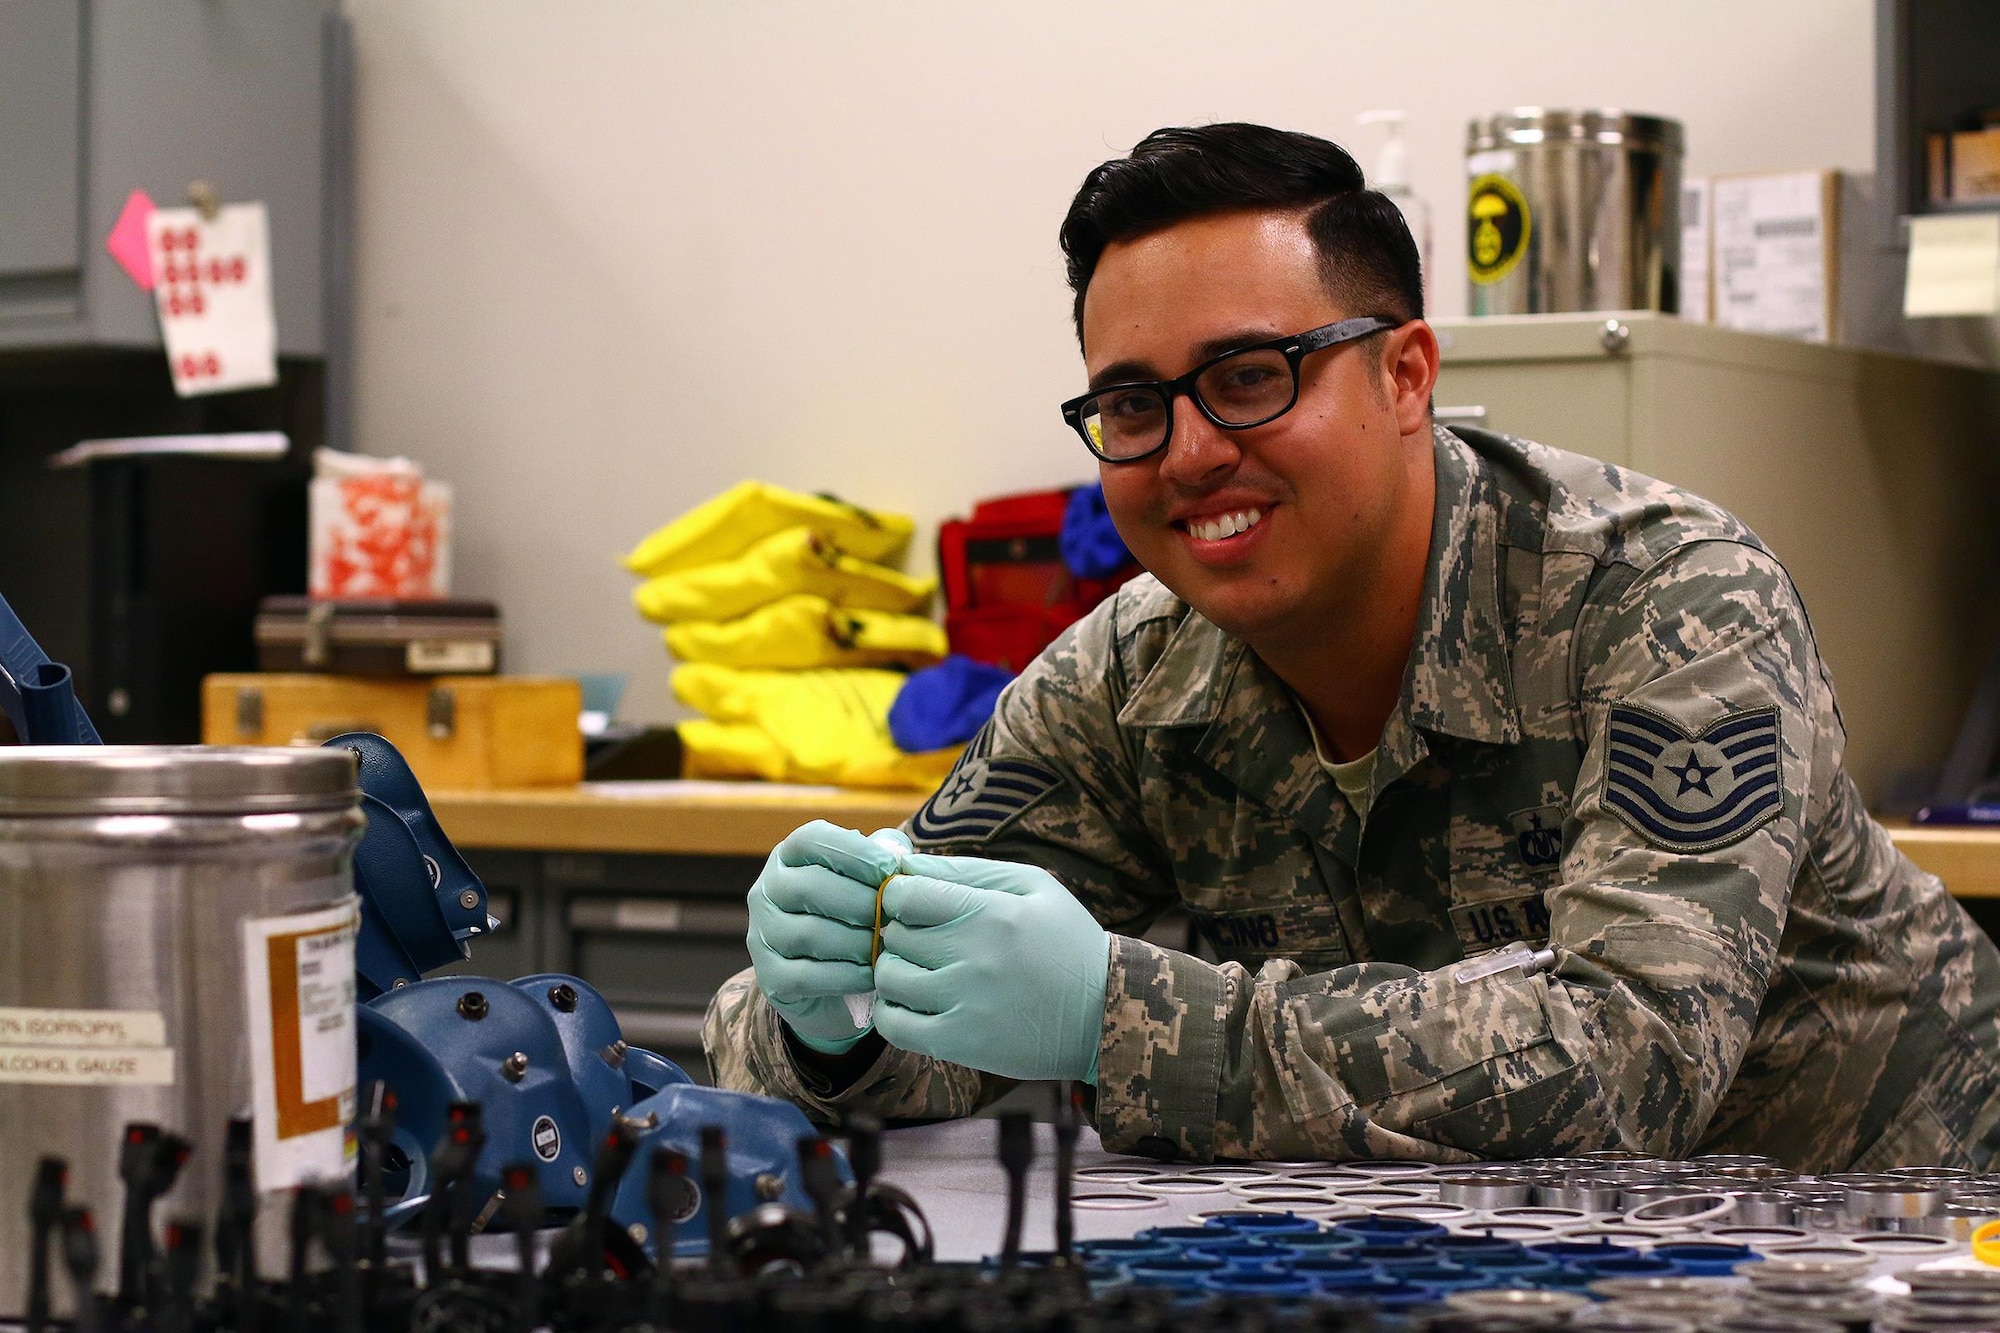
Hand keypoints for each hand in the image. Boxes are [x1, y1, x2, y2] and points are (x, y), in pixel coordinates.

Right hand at [746, 821, 908, 1052]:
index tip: (890, 870)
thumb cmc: (854, 912)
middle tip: (893, 917)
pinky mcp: (769, 976)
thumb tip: (897, 855)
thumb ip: (884, 853)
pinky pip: (806, 976)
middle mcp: (766, 890)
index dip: (853, 852)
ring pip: (808, 934)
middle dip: (861, 903)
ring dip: (857, 942)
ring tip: (885, 947)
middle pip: (810, 887)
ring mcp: (762, 934)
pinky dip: (845, 976)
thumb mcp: (868, 874)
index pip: (810, 840)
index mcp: (788, 856)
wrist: (827, 975)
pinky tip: (871, 975)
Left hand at [873, 852, 1108, 1082]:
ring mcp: (965, 1003)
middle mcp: (975, 957)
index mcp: (992, 913)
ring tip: (922, 970)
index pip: (905, 896)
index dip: (899, 897)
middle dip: (902, 933)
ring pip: (889, 978)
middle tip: (926, 940)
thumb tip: (906, 863)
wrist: (1105, 1013)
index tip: (913, 905)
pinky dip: (892, 1011)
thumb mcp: (1033, 886)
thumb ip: (967, 870)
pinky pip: (895, 1025)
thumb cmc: (1066, 941)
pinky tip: (914, 1002)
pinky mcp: (961, 1044)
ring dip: (896, 970)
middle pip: (895, 936)